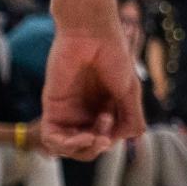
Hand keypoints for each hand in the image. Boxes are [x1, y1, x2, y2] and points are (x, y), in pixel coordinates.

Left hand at [40, 21, 144, 159]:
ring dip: (82, 150)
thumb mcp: (130, 90)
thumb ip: (132, 116)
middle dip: (97, 147)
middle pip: (87, 147)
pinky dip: (64, 145)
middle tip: (102, 136)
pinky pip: (52, 138)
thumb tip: (134, 139)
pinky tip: (78, 138)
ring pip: (69, 148)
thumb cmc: (114, 56)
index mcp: (108, 106)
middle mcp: (87, 111)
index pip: (107, 136)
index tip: (114, 123)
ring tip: (91, 137)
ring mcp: (69, 110)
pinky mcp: (52, 108)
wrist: (90, 35)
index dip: (111, 139)